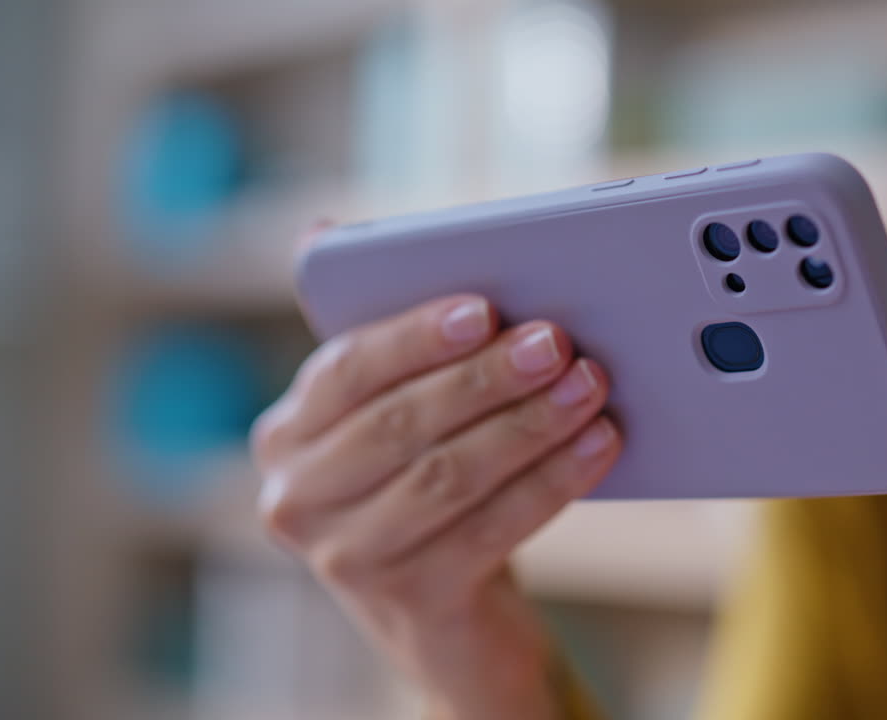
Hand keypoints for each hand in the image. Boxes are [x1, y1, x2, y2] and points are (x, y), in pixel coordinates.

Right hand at [251, 290, 619, 718]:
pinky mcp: (410, 603)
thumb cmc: (429, 479)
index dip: (414, 337)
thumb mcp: (402, 417)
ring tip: (589, 387)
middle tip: (556, 342)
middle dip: (485, 378)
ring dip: (528, 426)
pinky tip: (599, 445)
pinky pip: (491, 530)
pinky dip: (551, 481)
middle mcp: (297, 500)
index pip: (345, 370)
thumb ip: (392, 343)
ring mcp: (346, 560)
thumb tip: (329, 230)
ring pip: (449, 476)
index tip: (483, 308)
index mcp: (287, 435)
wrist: (449, 613)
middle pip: (400, 424)